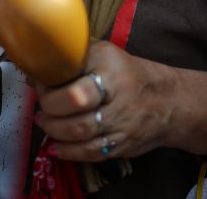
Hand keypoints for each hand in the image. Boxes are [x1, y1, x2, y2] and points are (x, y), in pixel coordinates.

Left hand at [34, 40, 176, 161]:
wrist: (169, 100)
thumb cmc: (128, 74)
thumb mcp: (106, 54)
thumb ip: (75, 60)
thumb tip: (36, 68)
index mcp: (111, 66)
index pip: (76, 83)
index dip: (51, 90)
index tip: (40, 87)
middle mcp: (119, 94)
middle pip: (77, 108)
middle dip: (51, 113)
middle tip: (42, 110)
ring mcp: (122, 122)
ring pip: (82, 134)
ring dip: (56, 132)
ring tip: (46, 124)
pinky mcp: (122, 144)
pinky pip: (91, 152)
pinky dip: (69, 152)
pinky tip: (56, 147)